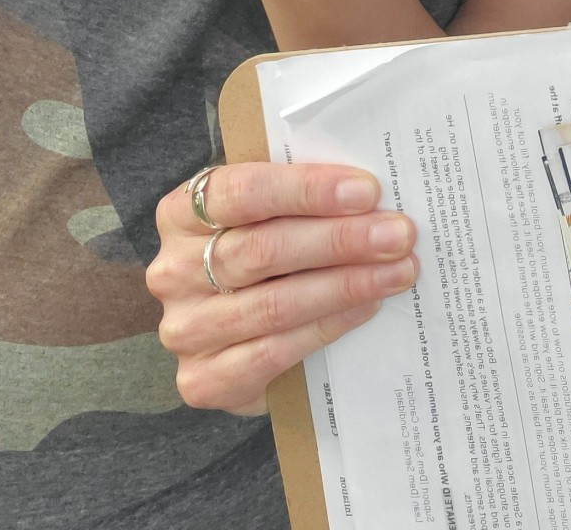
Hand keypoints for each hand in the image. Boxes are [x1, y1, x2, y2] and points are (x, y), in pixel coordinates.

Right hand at [148, 162, 418, 414]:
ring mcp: (183, 330)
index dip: (308, 190)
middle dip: (341, 240)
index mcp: (181, 212)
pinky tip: (366, 309)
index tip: (368, 191)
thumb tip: (372, 191)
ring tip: (397, 272)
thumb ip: (301, 196)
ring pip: (274, 304)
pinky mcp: (201, 381)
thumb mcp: (268, 214)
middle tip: (398, 234)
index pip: (244, 191)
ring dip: (345, 286)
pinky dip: (326, 328)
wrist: (232, 334)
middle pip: (264, 250)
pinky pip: (272, 353)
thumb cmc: (262, 252)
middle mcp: (172, 271)